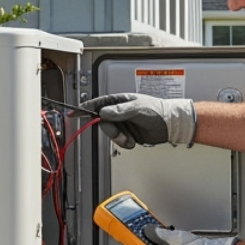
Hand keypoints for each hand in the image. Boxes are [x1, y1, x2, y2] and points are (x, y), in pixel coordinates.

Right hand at [81, 93, 196, 148]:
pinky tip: (134, 139)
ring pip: (110, 134)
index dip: (85, 109)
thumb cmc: (157, 111)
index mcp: (120, 101)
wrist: (170, 125)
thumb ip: (120, 111)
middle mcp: (119, 112)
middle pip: (103, 123)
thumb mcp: (138, 108)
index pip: (99, 104)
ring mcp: (123, 124)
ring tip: (132, 137)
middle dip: (112, 130)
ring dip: (120, 138)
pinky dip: (125, 142)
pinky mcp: (127, 134)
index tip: (75, 113)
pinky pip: (118, 141)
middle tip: (121, 132)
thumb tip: (104, 112)